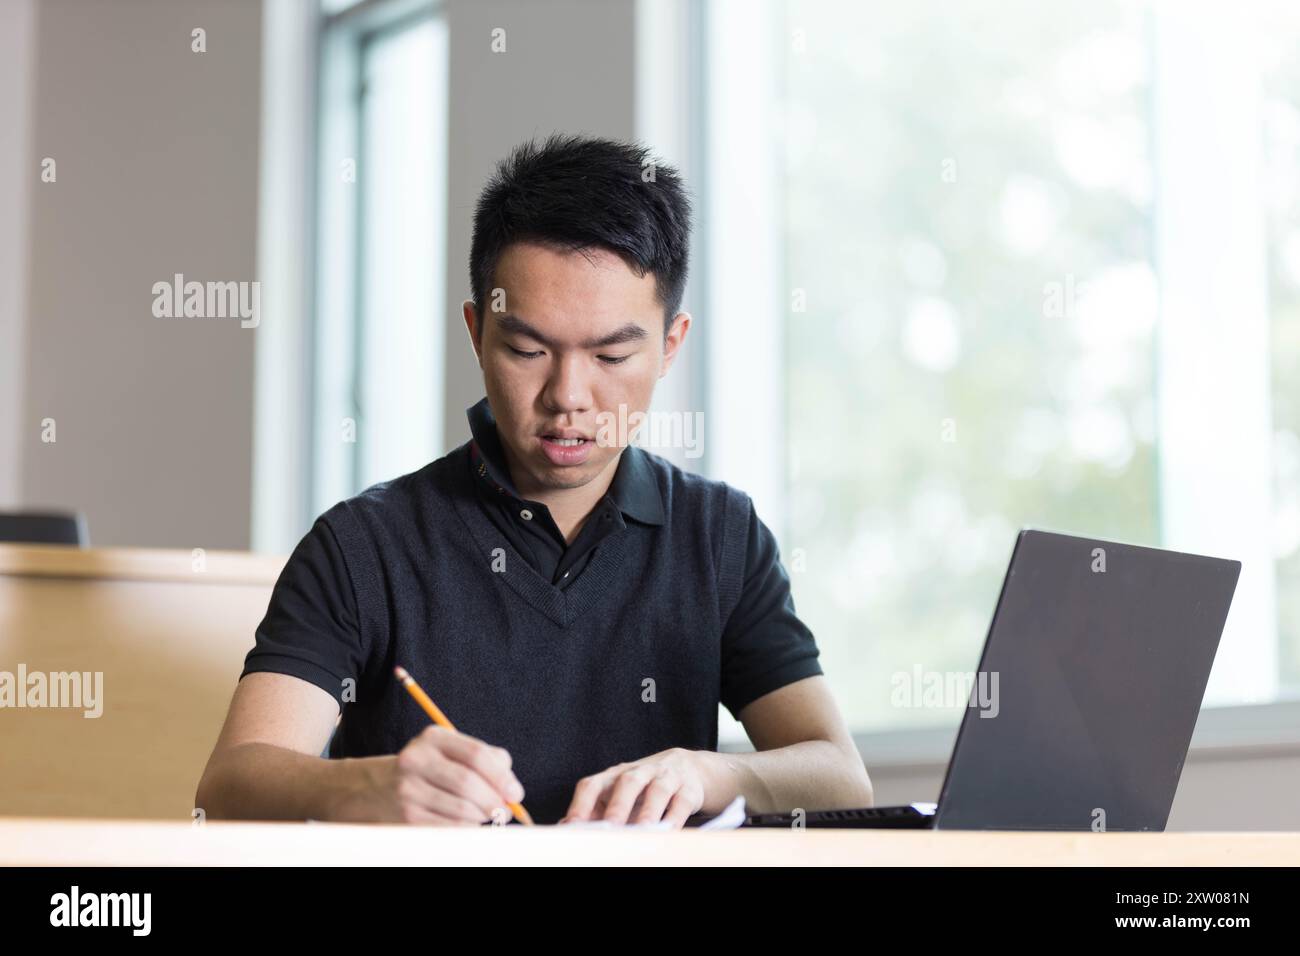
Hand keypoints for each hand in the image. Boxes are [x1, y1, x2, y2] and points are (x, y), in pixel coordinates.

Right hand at [365, 725, 523, 825]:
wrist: (381, 788)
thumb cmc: (433, 769)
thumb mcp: (454, 752)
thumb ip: (489, 760)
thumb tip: (512, 788)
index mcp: (433, 738)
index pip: (475, 754)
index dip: (501, 777)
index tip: (516, 794)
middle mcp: (416, 760)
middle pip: (467, 783)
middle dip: (494, 801)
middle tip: (506, 811)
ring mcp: (408, 790)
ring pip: (460, 809)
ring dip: (481, 816)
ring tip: (485, 814)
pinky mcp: (407, 817)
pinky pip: (449, 828)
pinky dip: (467, 828)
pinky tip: (468, 823)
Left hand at [560, 748, 705, 827]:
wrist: (688, 768)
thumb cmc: (644, 787)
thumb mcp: (618, 794)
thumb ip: (595, 810)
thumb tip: (566, 827)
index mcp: (614, 775)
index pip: (593, 784)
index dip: (581, 804)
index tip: (572, 826)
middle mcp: (639, 772)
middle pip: (627, 782)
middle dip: (618, 806)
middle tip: (610, 828)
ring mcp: (665, 777)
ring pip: (657, 790)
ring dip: (649, 811)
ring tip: (643, 831)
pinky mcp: (687, 789)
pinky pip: (681, 803)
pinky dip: (675, 818)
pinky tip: (668, 831)